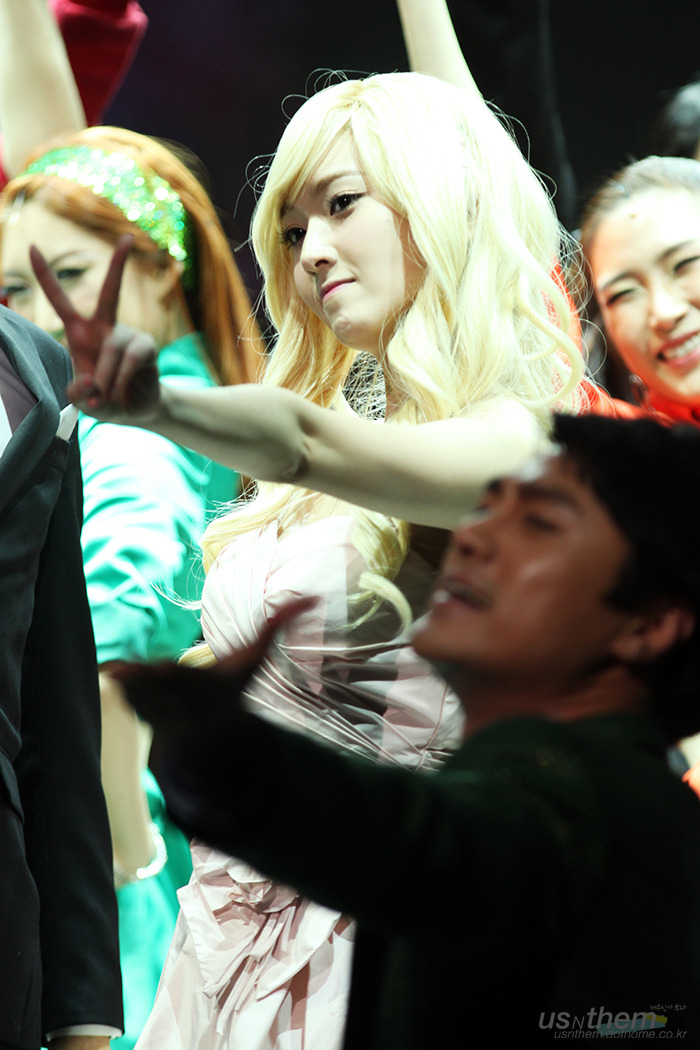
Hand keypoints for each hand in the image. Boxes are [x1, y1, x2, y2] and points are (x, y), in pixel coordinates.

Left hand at [30, 235, 160, 422]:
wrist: (137, 410)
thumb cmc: (105, 399)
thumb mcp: (83, 401)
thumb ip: (78, 392)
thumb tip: (91, 383)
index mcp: (81, 333)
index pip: (60, 301)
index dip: (44, 276)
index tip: (31, 247)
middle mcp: (106, 327)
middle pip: (110, 293)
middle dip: (119, 265)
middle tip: (129, 238)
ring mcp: (128, 335)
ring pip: (112, 347)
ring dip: (106, 378)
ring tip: (107, 397)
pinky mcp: (146, 348)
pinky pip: (130, 360)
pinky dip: (121, 382)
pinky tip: (121, 395)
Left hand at [118, 598, 314, 754]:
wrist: (215, 738)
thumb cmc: (234, 687)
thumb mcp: (255, 660)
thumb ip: (278, 627)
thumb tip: (312, 596)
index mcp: (213, 690)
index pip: (193, 682)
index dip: (177, 677)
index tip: (162, 668)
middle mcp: (186, 704)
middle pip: (163, 692)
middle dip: (147, 682)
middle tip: (129, 670)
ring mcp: (163, 712)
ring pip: (140, 696)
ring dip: (127, 683)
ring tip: (113, 669)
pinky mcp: (144, 712)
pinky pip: (127, 699)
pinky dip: (118, 684)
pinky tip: (106, 670)